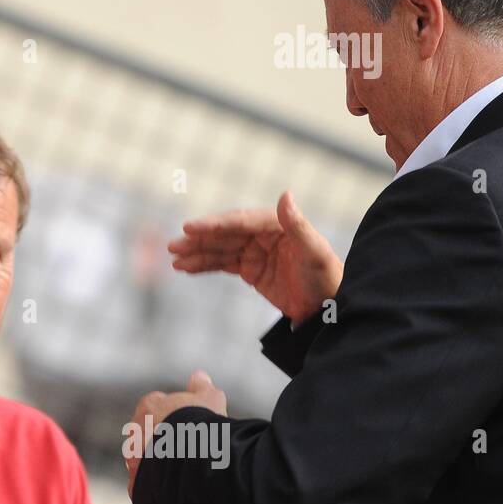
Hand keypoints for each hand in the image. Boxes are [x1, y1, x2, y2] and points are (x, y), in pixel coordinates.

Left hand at [126, 370, 227, 497]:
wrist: (191, 458)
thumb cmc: (202, 423)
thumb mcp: (210, 400)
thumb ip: (202, 387)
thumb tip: (199, 376)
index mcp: (149, 405)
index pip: (157, 405)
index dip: (175, 414)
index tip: (190, 423)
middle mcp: (135, 429)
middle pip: (148, 432)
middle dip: (164, 439)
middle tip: (187, 447)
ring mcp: (133, 457)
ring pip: (144, 458)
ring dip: (158, 462)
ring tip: (183, 469)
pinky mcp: (136, 482)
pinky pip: (144, 483)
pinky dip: (156, 484)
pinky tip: (173, 487)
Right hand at [167, 190, 342, 325]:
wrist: (328, 309)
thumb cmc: (328, 280)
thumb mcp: (316, 253)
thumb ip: (298, 224)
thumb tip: (286, 194)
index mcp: (277, 225)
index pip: (239, 221)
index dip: (214, 224)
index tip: (189, 227)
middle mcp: (263, 234)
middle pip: (224, 234)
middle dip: (198, 240)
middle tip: (173, 245)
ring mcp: (255, 251)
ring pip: (219, 249)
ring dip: (196, 253)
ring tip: (174, 260)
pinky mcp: (250, 269)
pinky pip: (222, 264)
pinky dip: (203, 265)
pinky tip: (185, 268)